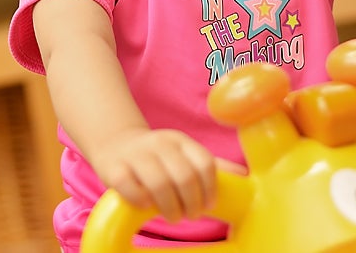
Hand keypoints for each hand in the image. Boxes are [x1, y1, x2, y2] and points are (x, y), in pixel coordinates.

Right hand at [91, 128, 218, 223]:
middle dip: (191, 203)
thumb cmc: (157, 158)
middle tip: (190, 215)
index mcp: (180, 141)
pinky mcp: (113, 167)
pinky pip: (130, 188)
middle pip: (184, 176)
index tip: (208, 205)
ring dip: (170, 208)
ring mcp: (135, 154)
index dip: (210, 189)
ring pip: (159, 184)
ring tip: (172, 215)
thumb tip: (242, 174)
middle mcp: (159, 143)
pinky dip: (141, 202)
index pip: (204, 163)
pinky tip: (146, 205)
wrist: (115, 144)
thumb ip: (209, 166)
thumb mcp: (183, 155)